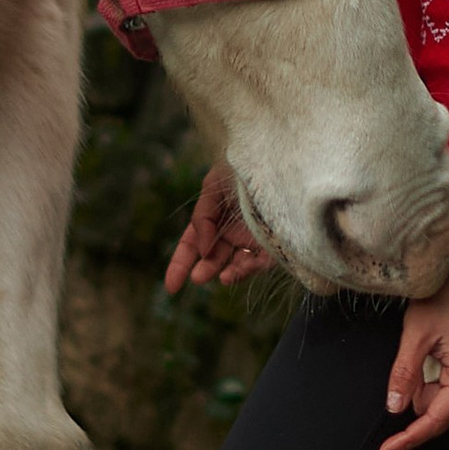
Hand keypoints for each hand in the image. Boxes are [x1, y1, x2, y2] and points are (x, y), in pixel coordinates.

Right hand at [164, 159, 275, 291]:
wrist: (277, 162)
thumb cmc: (241, 170)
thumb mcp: (214, 186)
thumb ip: (202, 217)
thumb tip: (202, 251)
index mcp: (213, 219)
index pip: (191, 246)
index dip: (180, 265)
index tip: (171, 287)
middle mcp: (231, 233)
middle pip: (213, 259)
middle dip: (205, 269)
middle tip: (199, 277)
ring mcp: (252, 241)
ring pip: (237, 265)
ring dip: (229, 273)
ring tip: (223, 278)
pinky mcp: (274, 245)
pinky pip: (260, 263)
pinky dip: (250, 269)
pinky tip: (242, 270)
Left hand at [379, 270, 448, 449]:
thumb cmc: (440, 298)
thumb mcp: (415, 335)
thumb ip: (404, 375)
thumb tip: (394, 409)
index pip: (436, 419)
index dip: (409, 438)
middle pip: (440, 413)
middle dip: (414, 404)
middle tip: (399, 377)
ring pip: (442, 403)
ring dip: (422, 390)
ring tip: (420, 352)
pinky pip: (448, 391)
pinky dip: (430, 383)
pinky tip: (428, 358)